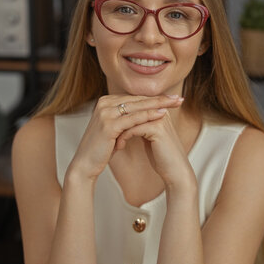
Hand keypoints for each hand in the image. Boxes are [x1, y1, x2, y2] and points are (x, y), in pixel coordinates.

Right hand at [68, 95, 183, 180]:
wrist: (85, 164)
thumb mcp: (115, 130)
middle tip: (178, 99)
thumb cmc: (102, 149)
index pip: (135, 99)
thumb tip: (141, 113)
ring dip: (158, 105)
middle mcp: (104, 103)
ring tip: (174, 104)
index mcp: (106, 102)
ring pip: (138, 107)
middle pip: (138, 100)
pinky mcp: (108, 124)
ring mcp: (105, 112)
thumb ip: (125, 118)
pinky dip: (148, 116)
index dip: (154, 98)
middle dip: (160, 99)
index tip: (172, 100)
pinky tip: (162, 114)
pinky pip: (133, 118)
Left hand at [115, 106, 195, 189]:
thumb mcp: (148, 137)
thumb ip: (139, 125)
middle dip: (117, 121)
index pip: (134, 106)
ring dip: (118, 130)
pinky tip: (119, 147)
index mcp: (158, 111)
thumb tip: (122, 120)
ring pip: (130, 118)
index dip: (120, 116)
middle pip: (132, 109)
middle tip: (105, 132)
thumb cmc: (161, 156)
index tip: (108, 127)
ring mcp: (159, 119)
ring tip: (111, 141)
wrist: (175, 171)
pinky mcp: (157, 128)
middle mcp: (160, 111)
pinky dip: (123, 137)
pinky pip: (133, 128)